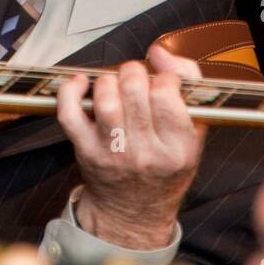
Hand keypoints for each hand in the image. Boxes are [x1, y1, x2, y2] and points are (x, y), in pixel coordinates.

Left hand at [56, 43, 206, 249]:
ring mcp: (113, 153)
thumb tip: (159, 52)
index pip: (166, 95)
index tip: (162, 82)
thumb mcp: (193, 132)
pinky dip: (70, 91)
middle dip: (134, 73)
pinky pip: (70, 114)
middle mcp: (146, 153)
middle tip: (135, 79)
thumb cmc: (165, 166)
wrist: (134, 212)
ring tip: (115, 84)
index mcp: (178, 148)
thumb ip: (187, 83)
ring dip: (108, 80)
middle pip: (134, 91)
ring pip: (105, 100)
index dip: (163, 78)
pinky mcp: (86, 151)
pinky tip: (81, 83)